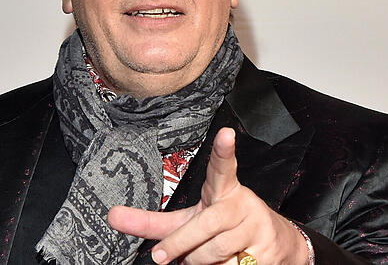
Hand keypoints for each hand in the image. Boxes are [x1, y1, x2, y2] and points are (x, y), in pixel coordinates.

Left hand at [108, 127, 309, 264]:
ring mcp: (255, 227)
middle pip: (204, 225)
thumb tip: (112, 217)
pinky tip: (229, 262)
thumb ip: (152, 221)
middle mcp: (240, 204)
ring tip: (206, 255)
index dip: (223, 151)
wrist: (275, 245)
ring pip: (214, 254)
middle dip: (178, 244)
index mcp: (222, 190)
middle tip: (160, 256)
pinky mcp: (266, 253)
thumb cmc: (222, 227)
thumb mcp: (189, 219)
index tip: (225, 134)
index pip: (222, 168)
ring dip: (200, 262)